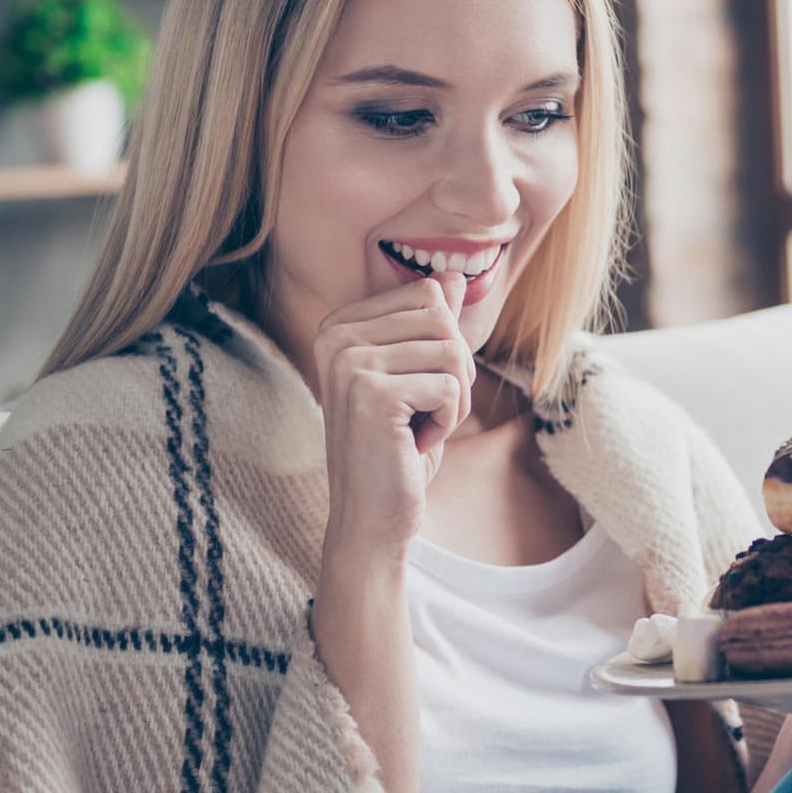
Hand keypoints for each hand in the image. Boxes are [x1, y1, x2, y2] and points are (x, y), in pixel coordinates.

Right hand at [312, 273, 472, 563]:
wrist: (370, 518)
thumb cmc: (398, 449)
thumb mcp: (420, 378)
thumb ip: (431, 327)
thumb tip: (453, 274)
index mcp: (341, 324)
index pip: (429, 294)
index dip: (443, 346)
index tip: (414, 388)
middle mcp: (337, 335)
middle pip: (444, 318)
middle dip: (454, 371)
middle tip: (422, 411)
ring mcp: (350, 362)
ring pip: (453, 350)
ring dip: (453, 399)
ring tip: (416, 427)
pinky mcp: (372, 393)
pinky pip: (452, 388)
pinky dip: (448, 422)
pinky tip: (412, 444)